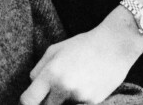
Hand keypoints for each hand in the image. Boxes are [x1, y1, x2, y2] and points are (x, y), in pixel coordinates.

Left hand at [19, 10, 142, 104]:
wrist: (115, 45)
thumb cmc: (83, 44)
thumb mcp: (55, 49)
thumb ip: (39, 69)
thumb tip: (32, 85)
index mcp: (51, 73)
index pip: (29, 100)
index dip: (26, 103)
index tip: (30, 100)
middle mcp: (63, 87)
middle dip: (46, 101)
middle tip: (52, 90)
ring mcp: (79, 97)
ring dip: (62, 101)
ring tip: (73, 82)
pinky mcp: (93, 103)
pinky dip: (77, 100)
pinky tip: (84, 85)